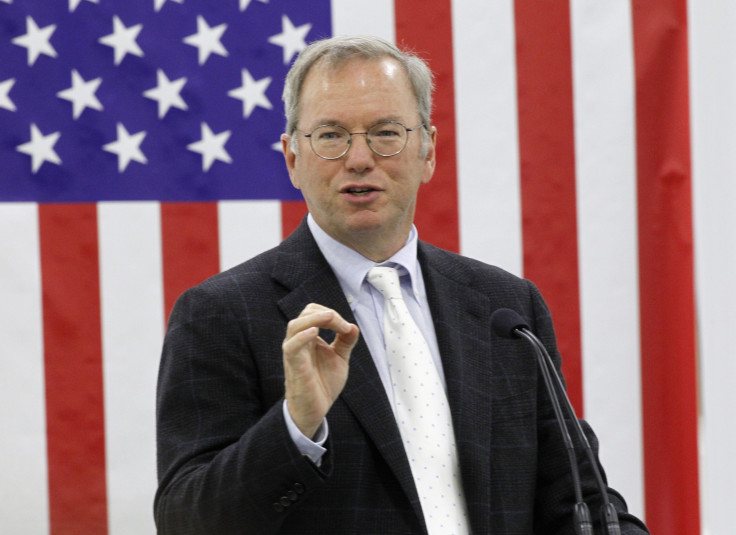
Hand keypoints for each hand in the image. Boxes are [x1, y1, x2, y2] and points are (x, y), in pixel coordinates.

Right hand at [283, 303, 359, 438]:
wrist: (315, 410)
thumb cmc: (323, 384)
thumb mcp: (340, 359)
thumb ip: (346, 342)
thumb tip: (353, 326)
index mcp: (309, 337)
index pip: (315, 313)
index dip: (333, 315)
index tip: (347, 329)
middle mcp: (299, 341)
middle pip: (306, 313)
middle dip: (327, 314)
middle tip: (343, 327)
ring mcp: (295, 352)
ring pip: (295, 326)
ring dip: (315, 318)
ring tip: (331, 319)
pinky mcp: (293, 365)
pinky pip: (292, 347)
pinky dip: (302, 337)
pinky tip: (314, 332)